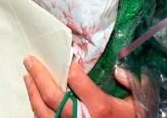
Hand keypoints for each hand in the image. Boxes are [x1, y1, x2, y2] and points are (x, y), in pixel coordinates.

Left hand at [24, 56, 152, 117]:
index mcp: (100, 108)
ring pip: (43, 112)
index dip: (69, 65)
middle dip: (39, 75)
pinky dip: (36, 109)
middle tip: (29, 60)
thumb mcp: (138, 102)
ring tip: (27, 77)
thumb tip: (117, 69)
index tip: (65, 54)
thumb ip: (131, 82)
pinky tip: (34, 98)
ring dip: (32, 92)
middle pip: (53, 96)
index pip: (76, 80)